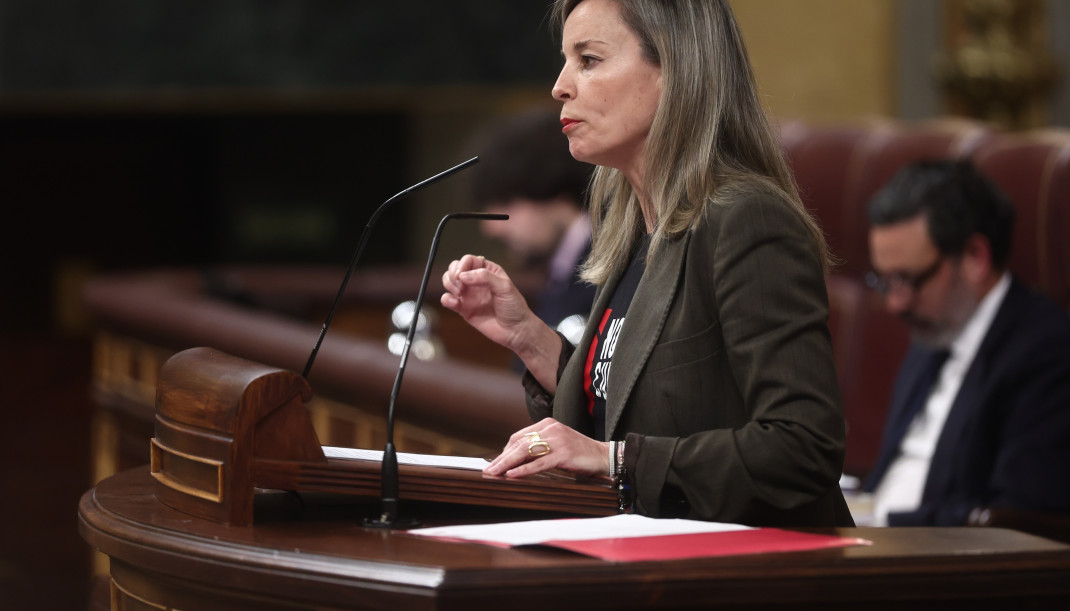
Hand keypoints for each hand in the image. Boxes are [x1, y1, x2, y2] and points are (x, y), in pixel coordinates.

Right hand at [441, 255, 563, 390]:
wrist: (515, 330)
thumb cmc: (514, 307)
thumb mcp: (504, 287)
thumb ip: (485, 277)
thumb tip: (463, 276)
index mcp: (487, 270)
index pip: (468, 260)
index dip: (462, 265)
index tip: (462, 276)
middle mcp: (476, 280)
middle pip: (454, 268)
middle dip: (453, 274)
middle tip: (460, 286)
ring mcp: (469, 294)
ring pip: (448, 281)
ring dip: (449, 284)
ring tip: (460, 294)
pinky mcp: (463, 308)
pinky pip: (447, 299)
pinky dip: (446, 299)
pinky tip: (455, 304)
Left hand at [483, 418, 609, 478]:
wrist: (604, 456)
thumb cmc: (580, 453)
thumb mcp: (557, 445)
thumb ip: (539, 447)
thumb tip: (516, 459)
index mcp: (548, 424)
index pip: (519, 436)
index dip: (505, 451)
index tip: (496, 463)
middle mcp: (551, 429)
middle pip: (519, 443)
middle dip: (502, 458)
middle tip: (489, 470)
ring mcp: (558, 440)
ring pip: (526, 451)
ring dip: (507, 464)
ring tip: (495, 473)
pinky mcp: (564, 454)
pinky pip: (539, 462)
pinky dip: (524, 469)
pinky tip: (513, 475)